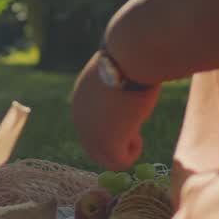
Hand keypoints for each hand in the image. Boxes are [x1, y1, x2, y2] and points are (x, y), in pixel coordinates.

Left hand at [71, 52, 161, 169]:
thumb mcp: (117, 74)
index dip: (113, 124)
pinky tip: (138, 134)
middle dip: (116, 141)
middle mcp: (80, 118)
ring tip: (135, 128)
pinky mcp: (107, 142)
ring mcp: (91, 132)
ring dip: (124, 148)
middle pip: (94, 147)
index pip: (92, 126)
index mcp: (81, 101)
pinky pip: (119, 162)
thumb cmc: (130, 58)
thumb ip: (115, 87)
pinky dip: (132, 152)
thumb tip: (130, 86)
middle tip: (133, 124)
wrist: (131, 56)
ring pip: (104, 158)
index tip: (127, 110)